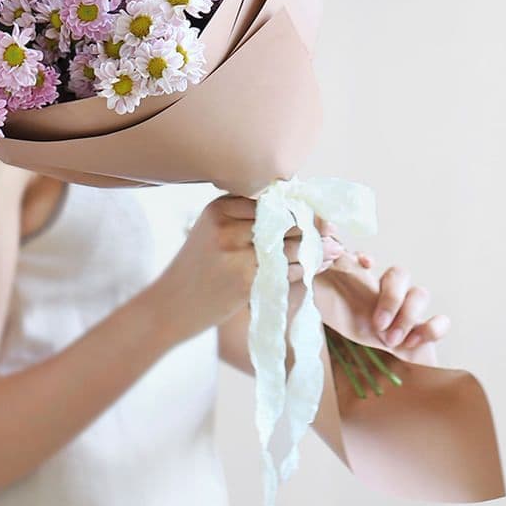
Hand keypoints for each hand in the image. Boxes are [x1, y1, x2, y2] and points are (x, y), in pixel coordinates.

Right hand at [151, 196, 343, 342]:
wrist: (172, 305)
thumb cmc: (197, 268)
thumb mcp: (212, 230)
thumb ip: (245, 217)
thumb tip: (298, 209)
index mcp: (220, 207)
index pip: (272, 200)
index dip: (298, 208)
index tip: (317, 214)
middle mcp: (228, 226)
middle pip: (286, 221)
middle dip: (312, 228)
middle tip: (333, 233)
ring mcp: (237, 253)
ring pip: (293, 246)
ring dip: (316, 251)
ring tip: (332, 250)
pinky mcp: (247, 280)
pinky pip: (290, 270)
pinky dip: (308, 269)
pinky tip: (317, 267)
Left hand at [330, 249, 450, 356]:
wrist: (364, 379)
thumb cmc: (343, 342)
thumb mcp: (323, 309)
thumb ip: (320, 283)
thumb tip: (319, 259)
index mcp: (359, 287)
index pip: (367, 260)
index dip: (365, 258)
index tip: (365, 265)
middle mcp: (385, 295)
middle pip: (400, 273)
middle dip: (392, 298)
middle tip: (378, 325)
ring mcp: (406, 314)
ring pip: (421, 293)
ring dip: (407, 315)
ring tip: (391, 341)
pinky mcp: (424, 336)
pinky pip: (441, 322)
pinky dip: (431, 329)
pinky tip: (412, 343)